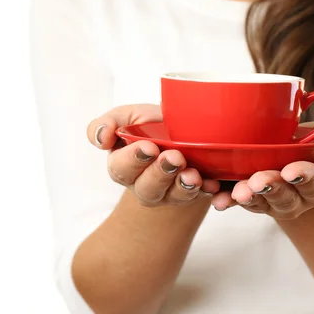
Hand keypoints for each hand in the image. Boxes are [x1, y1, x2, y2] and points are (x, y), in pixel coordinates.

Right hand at [87, 104, 219, 205]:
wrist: (185, 128)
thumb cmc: (151, 124)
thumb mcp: (129, 116)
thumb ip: (108, 123)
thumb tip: (100, 138)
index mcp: (123, 166)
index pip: (121, 169)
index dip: (134, 160)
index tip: (149, 147)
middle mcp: (143, 185)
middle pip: (147, 189)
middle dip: (161, 173)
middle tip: (175, 157)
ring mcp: (168, 193)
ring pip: (173, 197)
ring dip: (183, 186)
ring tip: (193, 174)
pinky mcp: (192, 194)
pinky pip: (200, 197)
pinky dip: (207, 190)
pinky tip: (212, 183)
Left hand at [210, 126, 313, 218]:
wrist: (295, 159)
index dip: (306, 178)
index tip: (293, 171)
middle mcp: (298, 198)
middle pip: (285, 197)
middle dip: (272, 189)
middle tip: (259, 181)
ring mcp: (273, 202)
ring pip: (260, 203)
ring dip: (248, 198)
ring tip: (239, 191)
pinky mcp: (251, 199)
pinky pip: (238, 202)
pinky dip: (226, 200)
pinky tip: (217, 198)